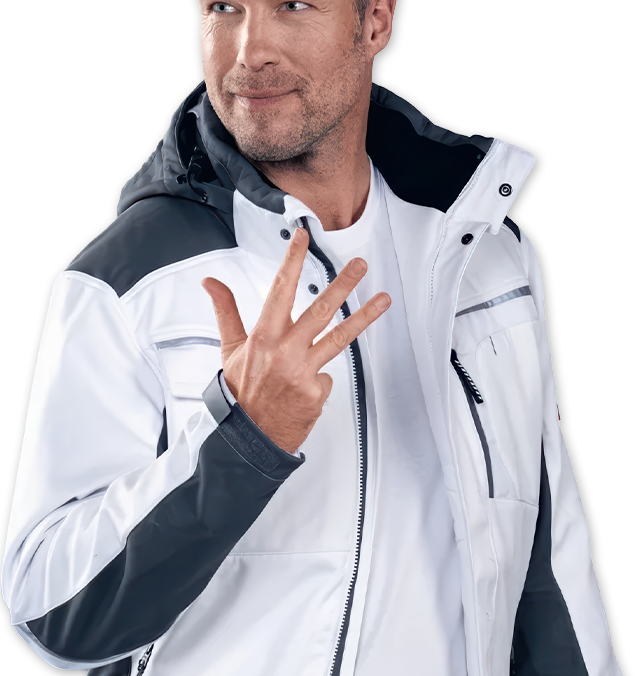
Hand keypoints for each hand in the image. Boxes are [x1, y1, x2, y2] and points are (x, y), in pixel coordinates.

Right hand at [201, 227, 390, 452]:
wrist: (249, 438)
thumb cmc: (240, 393)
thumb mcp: (229, 349)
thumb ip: (226, 311)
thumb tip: (210, 282)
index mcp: (263, 336)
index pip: (280, 289)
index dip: (292, 261)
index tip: (303, 238)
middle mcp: (285, 350)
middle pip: (320, 309)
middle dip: (343, 284)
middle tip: (359, 264)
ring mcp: (303, 371)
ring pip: (339, 337)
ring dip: (364, 316)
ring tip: (383, 300)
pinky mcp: (316, 391)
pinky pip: (326, 376)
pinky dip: (317, 379)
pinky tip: (305, 388)